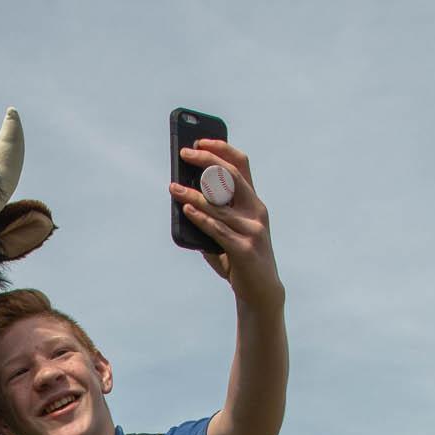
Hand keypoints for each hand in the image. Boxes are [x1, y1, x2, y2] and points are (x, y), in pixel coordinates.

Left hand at [170, 142, 282, 309]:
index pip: (241, 165)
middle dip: (207, 161)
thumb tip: (184, 201)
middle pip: (231, 175)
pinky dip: (200, 218)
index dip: (221, 149)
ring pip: (219, 204)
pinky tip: (186, 210)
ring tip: (173, 188)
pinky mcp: (245, 249)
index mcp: (254, 203)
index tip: (200, 141)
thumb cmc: (240, 261)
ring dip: (193, 194)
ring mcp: (253, 229)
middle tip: (184, 155)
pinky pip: (217, 229)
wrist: (261, 293)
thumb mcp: (228, 234)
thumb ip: (213, 217)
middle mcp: (256, 211)